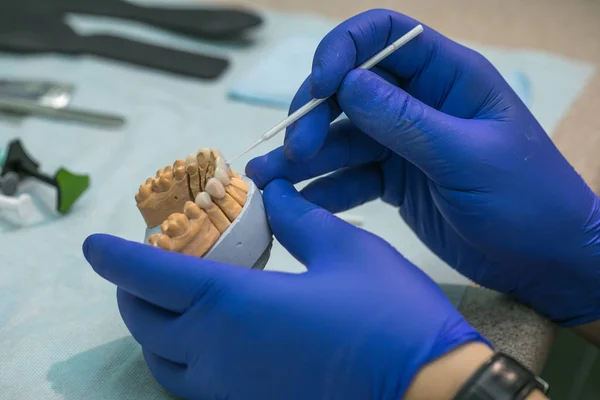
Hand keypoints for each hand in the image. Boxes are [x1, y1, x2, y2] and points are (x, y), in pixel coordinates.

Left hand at [83, 179, 487, 399]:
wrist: (428, 392)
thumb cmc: (389, 315)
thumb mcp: (345, 249)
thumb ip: (299, 218)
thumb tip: (273, 195)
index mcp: (236, 306)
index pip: (151, 278)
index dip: (116, 257)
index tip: (93, 244)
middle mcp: (219, 355)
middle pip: (144, 324)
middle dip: (132, 291)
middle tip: (147, 264)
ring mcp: (232, 392)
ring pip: (162, 361)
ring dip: (153, 327)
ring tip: (172, 299)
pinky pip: (192, 385)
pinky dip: (181, 356)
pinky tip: (208, 335)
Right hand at [245, 9, 599, 326]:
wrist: (543, 259)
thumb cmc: (527, 201)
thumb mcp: (469, 157)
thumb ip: (407, 121)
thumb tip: (348, 85)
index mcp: (448, 78)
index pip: (385, 35)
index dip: (344, 49)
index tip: (321, 85)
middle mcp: (419, 103)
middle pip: (349, 90)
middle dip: (315, 115)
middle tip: (294, 151)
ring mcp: (402, 143)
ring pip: (341, 138)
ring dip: (304, 157)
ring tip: (268, 181)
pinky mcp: (393, 180)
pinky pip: (348, 177)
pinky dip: (322, 189)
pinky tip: (296, 204)